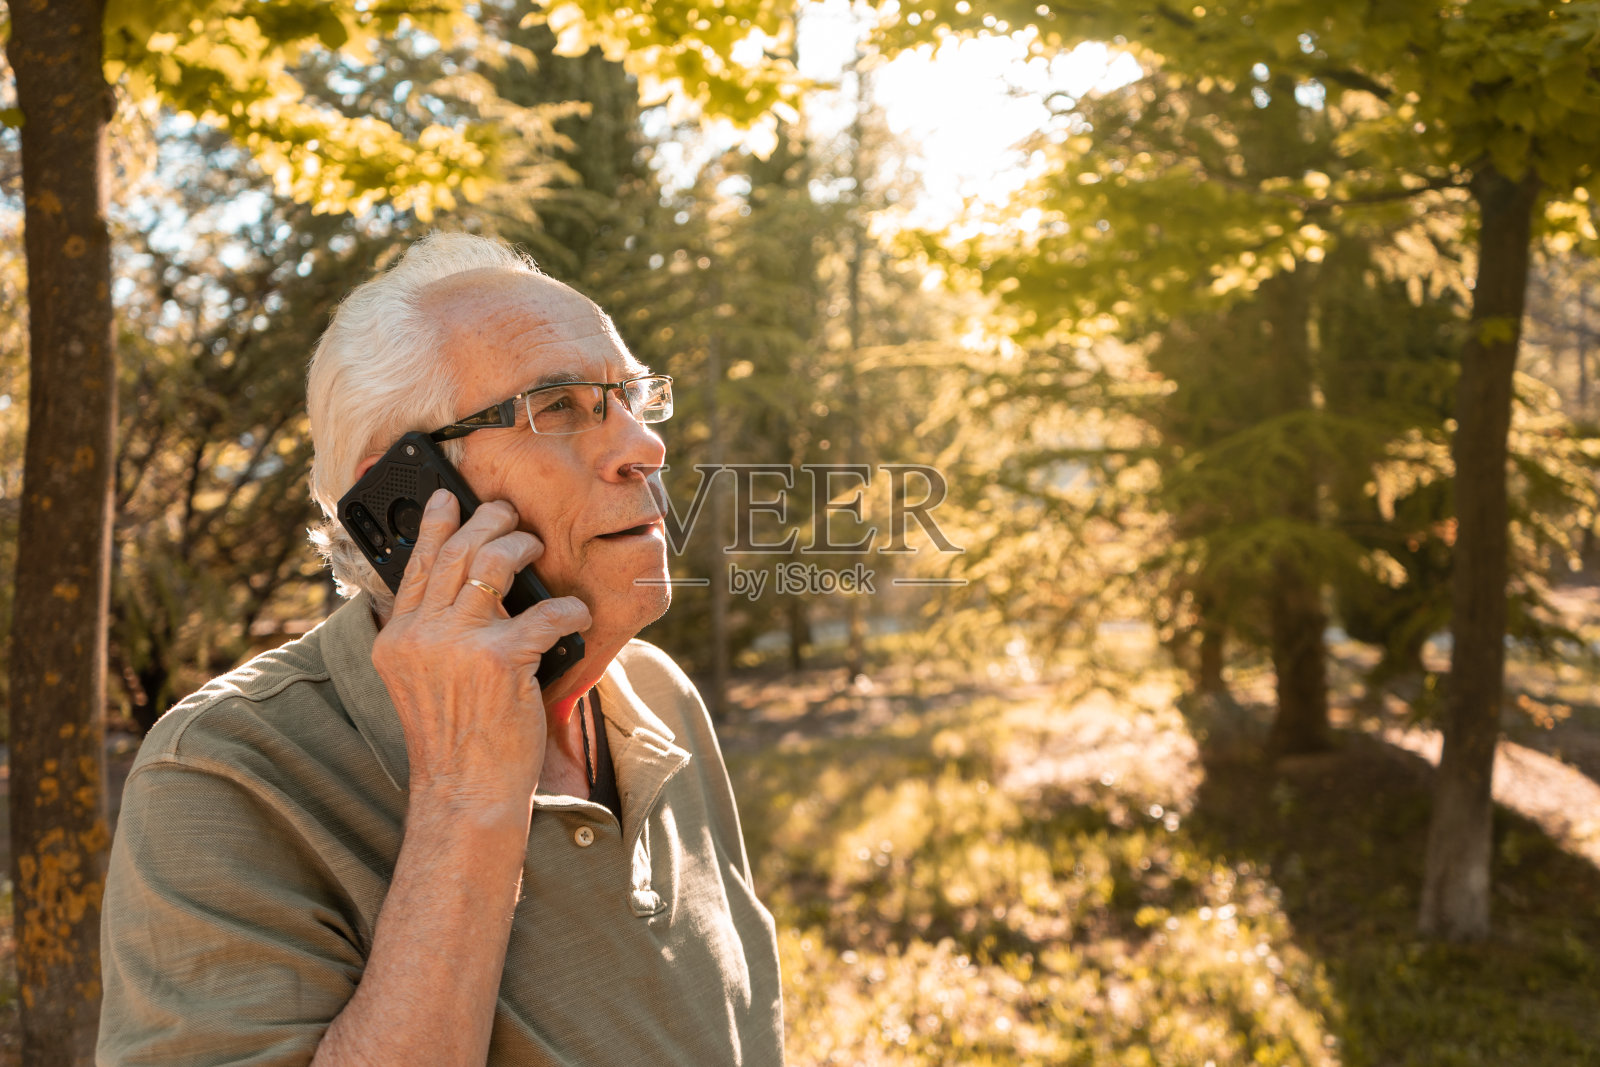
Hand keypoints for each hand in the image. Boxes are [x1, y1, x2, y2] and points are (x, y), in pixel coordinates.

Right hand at [371, 489, 590, 812]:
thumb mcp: (423, 683)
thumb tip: (470, 588)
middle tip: (507, 513)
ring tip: (535, 548)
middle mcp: (419, 635)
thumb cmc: (456, 742)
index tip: (448, 497)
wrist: (465, 793)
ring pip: (491, 564)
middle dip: (486, 521)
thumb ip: (433, 636)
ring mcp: (457, 644)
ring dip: (520, 547)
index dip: (435, 525)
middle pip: (454, 552)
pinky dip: (567, 611)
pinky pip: (543, 613)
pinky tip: (577, 615)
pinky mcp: (499, 660)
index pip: (415, 565)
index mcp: (396, 639)